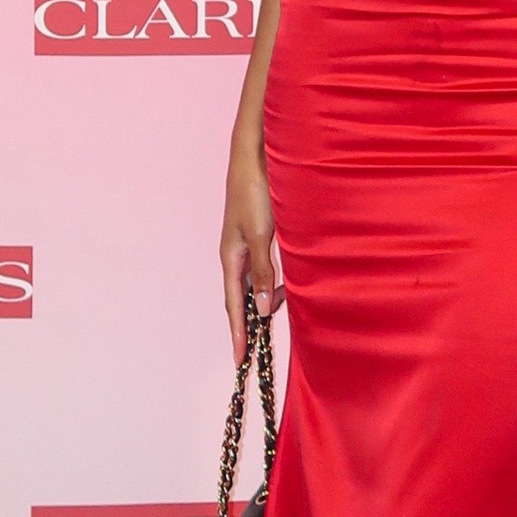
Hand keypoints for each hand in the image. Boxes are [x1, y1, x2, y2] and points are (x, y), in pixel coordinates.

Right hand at [221, 146, 278, 348]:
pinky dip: (273, 282)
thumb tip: (263, 310)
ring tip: (277, 320)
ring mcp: (247, 244)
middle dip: (248, 325)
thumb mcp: (262, 235)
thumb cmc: (255, 192)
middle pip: (242, 298)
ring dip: (265, 302)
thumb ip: (263, 271)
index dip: (239, 333)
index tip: (240, 360)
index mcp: (231, 257)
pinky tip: (285, 286)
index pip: (235, 305)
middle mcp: (236, 254)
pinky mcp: (259, 234)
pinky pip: (264, 268)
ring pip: (255, 283)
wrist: (255, 157)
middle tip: (255, 352)